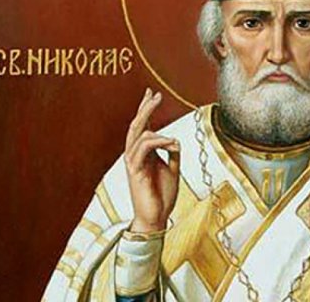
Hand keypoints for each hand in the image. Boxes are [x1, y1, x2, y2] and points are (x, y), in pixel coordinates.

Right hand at [124, 88, 179, 232]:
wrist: (156, 217)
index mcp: (144, 153)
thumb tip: (175, 140)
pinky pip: (143, 148)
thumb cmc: (162, 195)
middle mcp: (136, 155)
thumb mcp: (172, 169)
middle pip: (136, 125)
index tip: (151, 93)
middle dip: (145, 108)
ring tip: (173, 140)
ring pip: (138, 134)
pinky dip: (158, 142)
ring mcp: (133, 162)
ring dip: (158, 131)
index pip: (142, 126)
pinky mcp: (135, 171)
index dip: (145, 108)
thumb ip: (172, 154)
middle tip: (156, 95)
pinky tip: (171, 144)